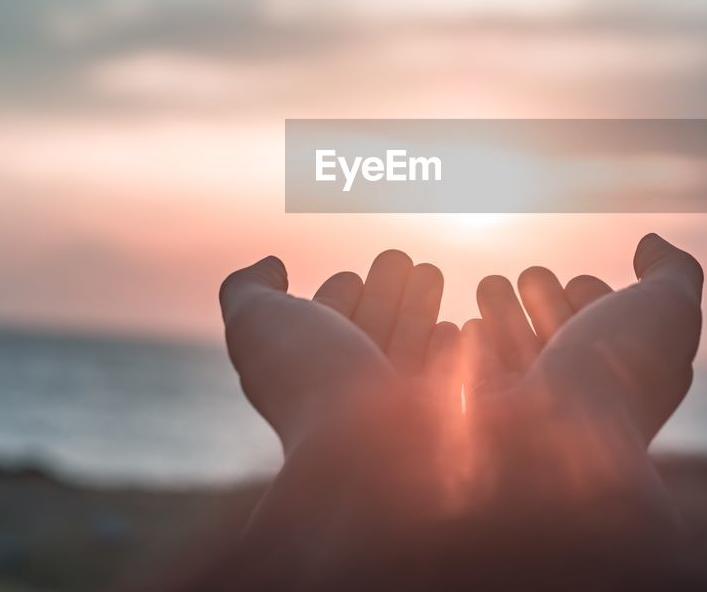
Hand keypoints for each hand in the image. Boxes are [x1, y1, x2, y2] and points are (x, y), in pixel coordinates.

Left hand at [218, 250, 458, 453]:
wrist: (357, 449)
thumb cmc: (305, 378)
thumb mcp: (256, 320)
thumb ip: (249, 286)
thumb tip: (272, 265)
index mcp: (307, 361)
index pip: (327, 321)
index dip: (340, 292)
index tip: (352, 274)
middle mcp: (348, 382)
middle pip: (372, 324)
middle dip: (388, 289)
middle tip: (403, 259)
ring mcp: (392, 401)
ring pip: (408, 342)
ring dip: (420, 305)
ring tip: (430, 271)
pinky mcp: (433, 415)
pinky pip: (443, 375)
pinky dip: (449, 348)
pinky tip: (457, 326)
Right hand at [469, 232, 703, 442]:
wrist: (562, 443)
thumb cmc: (620, 371)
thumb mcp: (669, 309)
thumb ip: (672, 269)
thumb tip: (649, 244)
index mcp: (621, 366)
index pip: (598, 320)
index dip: (587, 293)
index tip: (579, 292)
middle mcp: (577, 384)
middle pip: (548, 322)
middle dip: (538, 291)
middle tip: (530, 280)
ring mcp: (528, 398)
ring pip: (509, 338)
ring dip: (499, 305)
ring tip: (491, 286)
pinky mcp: (485, 409)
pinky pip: (471, 367)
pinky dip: (467, 345)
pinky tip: (465, 327)